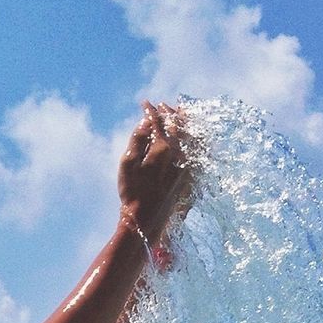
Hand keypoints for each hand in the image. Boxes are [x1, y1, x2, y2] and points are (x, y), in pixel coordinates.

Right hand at [117, 102, 192, 245]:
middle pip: (177, 125)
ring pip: (189, 135)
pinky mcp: (188, 173)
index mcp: (162, 148)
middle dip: (169, 113)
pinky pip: (195, 150)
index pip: (157, 122)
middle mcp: (178, 153)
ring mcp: (186, 164)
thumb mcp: (127, 164)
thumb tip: (147, 121)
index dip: (150, 111)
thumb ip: (137, 139)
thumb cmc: (131, 192)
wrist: (146, 218)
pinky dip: (193, 137)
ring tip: (180, 113)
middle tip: (162, 105)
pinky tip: (189, 135)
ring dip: (183, 122)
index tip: (144, 104)